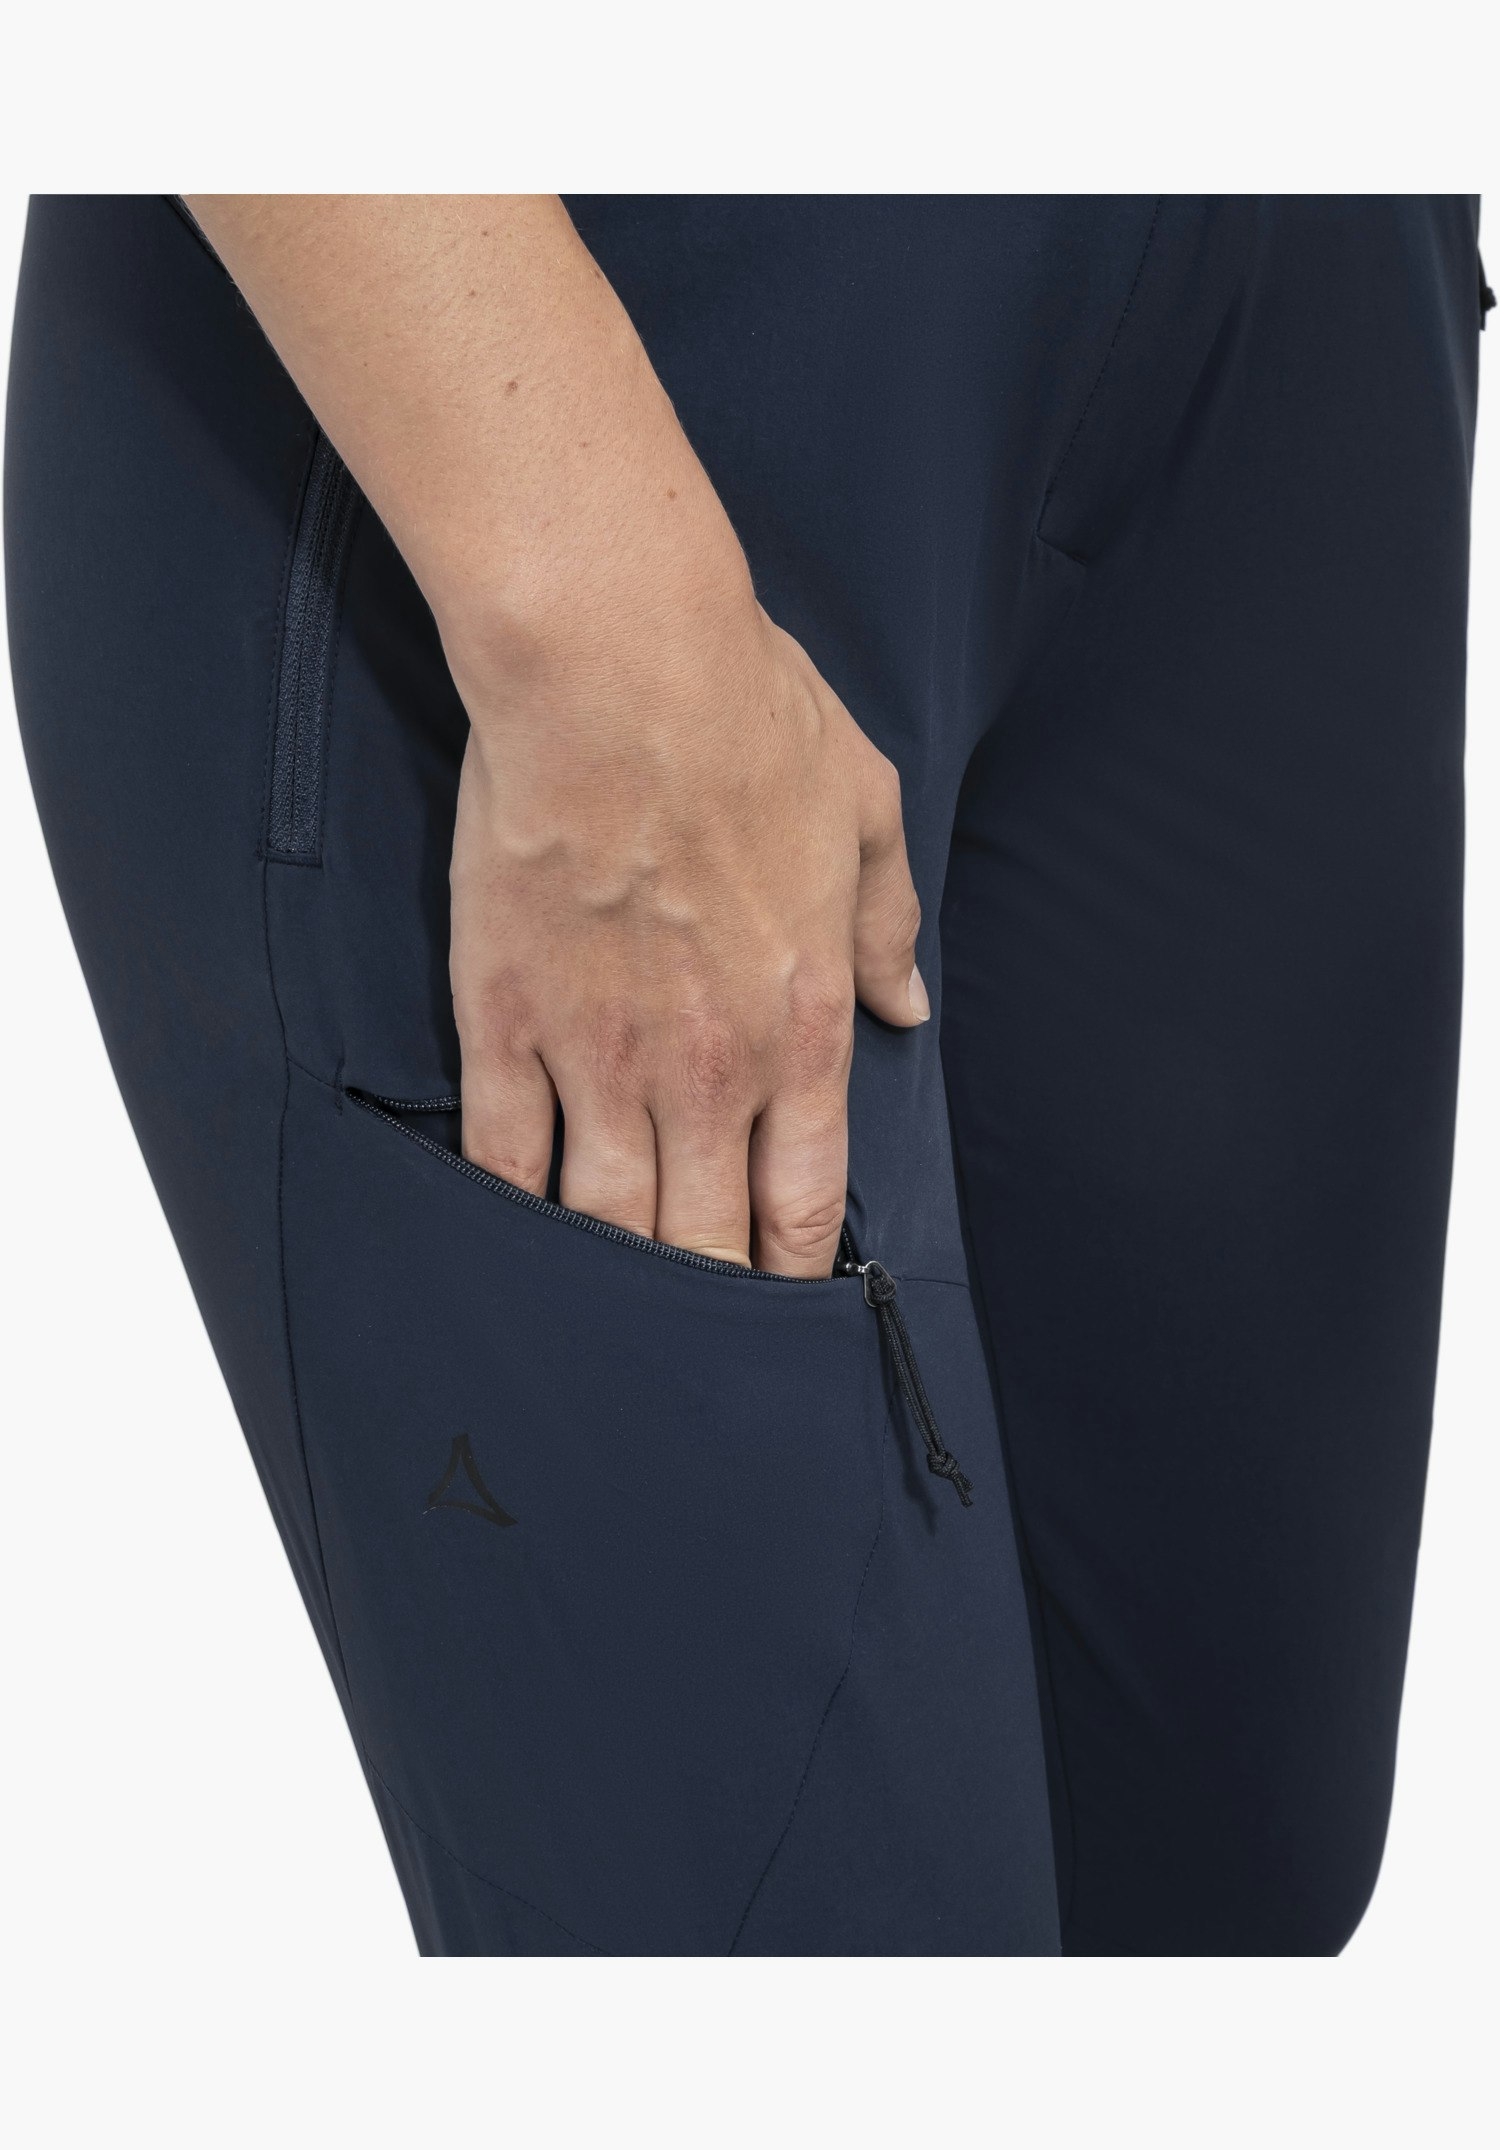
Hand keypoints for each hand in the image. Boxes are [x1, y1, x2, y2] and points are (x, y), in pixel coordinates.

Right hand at [180, 191, 926, 1270]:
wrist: (618, 665)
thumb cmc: (749, 718)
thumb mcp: (865, 808)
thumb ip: (885, 922)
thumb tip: (908, 1002)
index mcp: (802, 1025)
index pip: (806, 1202)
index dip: (797, 1278)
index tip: (789, 1316)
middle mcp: (707, 1068)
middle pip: (705, 1240)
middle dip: (707, 1306)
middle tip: (698, 1359)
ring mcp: (600, 1053)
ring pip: (604, 1221)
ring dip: (611, 1283)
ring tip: (604, 1334)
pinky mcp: (507, 1018)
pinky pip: (501, 1150)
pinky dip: (506, 1209)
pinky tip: (507, 1246)